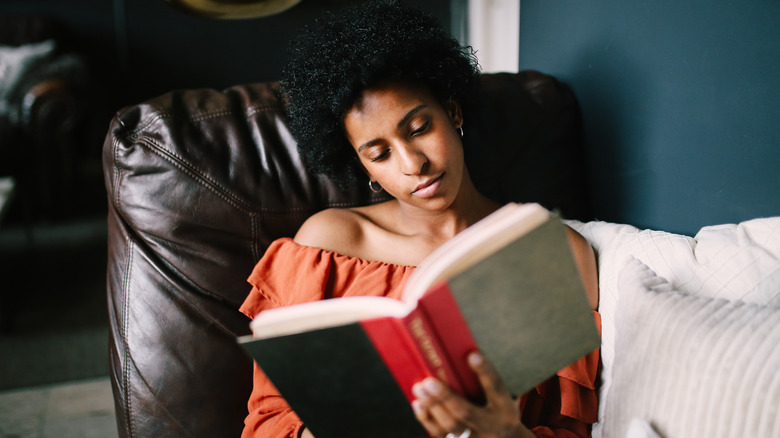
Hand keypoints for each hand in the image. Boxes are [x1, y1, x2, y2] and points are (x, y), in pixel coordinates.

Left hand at [411, 352, 533, 437]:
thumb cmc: (495, 408)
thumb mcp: (498, 397)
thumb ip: (482, 380)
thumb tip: (459, 352)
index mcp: (505, 408)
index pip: (496, 387)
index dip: (485, 372)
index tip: (472, 355)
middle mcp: (491, 426)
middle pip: (466, 413)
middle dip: (445, 397)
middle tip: (429, 382)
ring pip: (451, 427)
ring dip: (432, 407)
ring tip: (419, 389)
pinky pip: (441, 435)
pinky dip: (428, 419)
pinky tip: (418, 405)